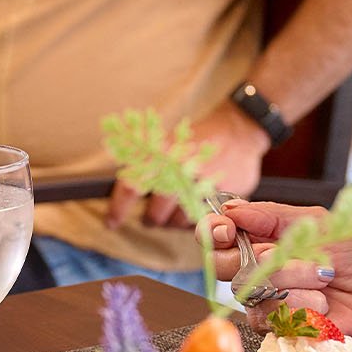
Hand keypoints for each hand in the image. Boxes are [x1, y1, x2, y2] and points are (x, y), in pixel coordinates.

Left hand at [106, 101, 269, 229]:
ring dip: (175, 220)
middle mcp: (181, 171)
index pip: (132, 187)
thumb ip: (149, 165)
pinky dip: (198, 217)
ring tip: (177, 210)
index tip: (112, 222)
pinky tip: (197, 206)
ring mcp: (203, 185)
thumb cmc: (200, 136)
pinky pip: (203, 219)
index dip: (119, 208)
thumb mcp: (170, 142)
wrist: (239, 129)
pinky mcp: (223, 194)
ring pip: (179, 220)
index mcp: (162, 155)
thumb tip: (126, 189)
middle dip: (152, 218)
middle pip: (156, 213)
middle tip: (151, 218)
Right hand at [206, 201, 351, 351]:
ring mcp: (262, 299)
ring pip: (250, 289)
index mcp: (262, 238)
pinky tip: (321, 304)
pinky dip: (299, 305)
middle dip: (256, 257)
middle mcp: (255, 269)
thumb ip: (274, 216)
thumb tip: (232, 208)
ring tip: (323, 278)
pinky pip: (268, 315)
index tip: (227, 228)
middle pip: (222, 263)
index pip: (218, 232)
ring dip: (292, 279)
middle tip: (281, 255)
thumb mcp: (318, 225)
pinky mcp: (273, 328)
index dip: (214, 230)